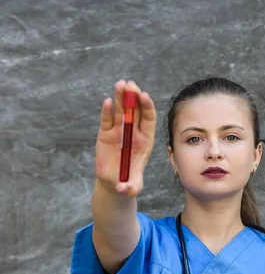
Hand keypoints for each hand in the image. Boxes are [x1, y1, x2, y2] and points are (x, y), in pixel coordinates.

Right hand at [95, 79, 156, 196]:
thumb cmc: (128, 184)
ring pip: (120, 111)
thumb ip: (130, 189)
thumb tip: (122, 189)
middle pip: (135, 111)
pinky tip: (107, 101)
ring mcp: (119, 132)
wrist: (114, 183)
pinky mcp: (105, 134)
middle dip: (134, 97)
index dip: (147, 107)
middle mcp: (133, 133)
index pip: (148, 120)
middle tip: (131, 84)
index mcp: (145, 141)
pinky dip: (106, 110)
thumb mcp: (132, 188)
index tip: (144, 96)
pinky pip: (107, 120)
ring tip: (120, 84)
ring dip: (121, 97)